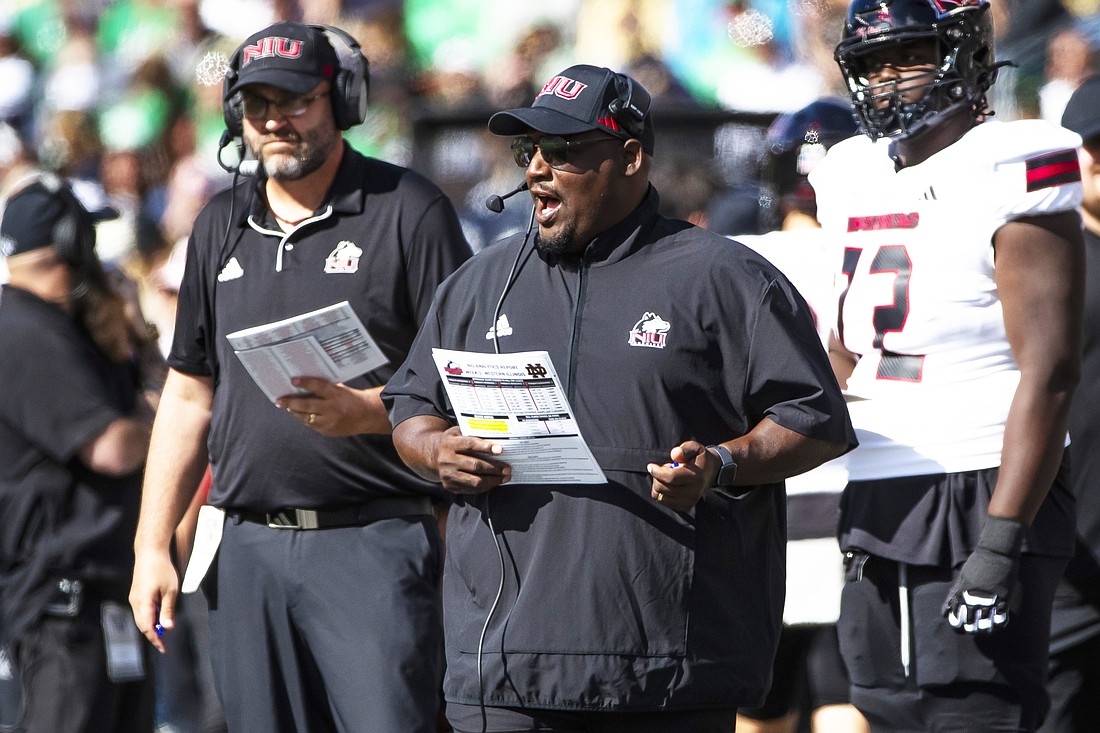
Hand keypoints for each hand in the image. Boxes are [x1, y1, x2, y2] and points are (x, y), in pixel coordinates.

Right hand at [129, 549, 178, 652]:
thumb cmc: (161, 569)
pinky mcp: (136, 594)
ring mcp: (134, 598)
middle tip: (164, 643)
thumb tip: (167, 628)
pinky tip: (158, 616)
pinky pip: (141, 611)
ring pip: (141, 618)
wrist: (150, 553)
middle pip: (142, 625)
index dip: (155, 640)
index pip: (147, 628)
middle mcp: (135, 602)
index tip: (163, 648)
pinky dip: (149, 617)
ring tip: (163, 629)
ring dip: (151, 626)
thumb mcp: (170, 591)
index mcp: (143, 603)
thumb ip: (168, 610)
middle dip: (153, 635)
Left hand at [275, 377, 386, 435]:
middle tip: (279, 400)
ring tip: (286, 406)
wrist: (366, 416)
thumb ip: (324, 388)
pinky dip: (304, 418)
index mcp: (336, 395)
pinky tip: (299, 414)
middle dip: (290, 402)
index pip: (318, 387)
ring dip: (294, 411)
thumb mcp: (339, 389)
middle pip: (307, 405)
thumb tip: (303, 385)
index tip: (292, 380)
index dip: (305, 383)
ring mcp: (329, 422)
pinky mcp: (327, 431)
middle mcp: (332, 409)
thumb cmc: (350, 398)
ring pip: (306, 417)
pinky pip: (311, 425)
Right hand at [432, 426, 510, 494]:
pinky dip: (485, 487)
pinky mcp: (449, 486)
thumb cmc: (453, 441)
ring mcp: (447, 475)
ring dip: (492, 480)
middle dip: (494, 468)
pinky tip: (494, 483)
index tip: (500, 450)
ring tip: (504, 478)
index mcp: (449, 443)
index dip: (485, 447)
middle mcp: (446, 460)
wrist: (433, 454)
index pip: (469, 445)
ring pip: (474, 481)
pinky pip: (470, 489)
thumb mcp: (459, 431)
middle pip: (474, 465)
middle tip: (508, 469)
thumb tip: (498, 438)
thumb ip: (474, 433)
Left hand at [646, 441, 717, 511]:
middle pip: (662, 488)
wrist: (711, 472)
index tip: (650, 466)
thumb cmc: (699, 458)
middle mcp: (693, 493)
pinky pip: (663, 501)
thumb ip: (685, 449)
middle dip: (657, 476)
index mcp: (696, 477)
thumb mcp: (695, 447)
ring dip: (659, 484)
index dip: (657, 472)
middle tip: (664, 468)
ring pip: (660, 496)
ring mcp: (689, 502)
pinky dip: (661, 492)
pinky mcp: (684, 507)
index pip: (671, 478)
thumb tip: (674, 456)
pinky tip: (669, 484)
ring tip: (668, 476)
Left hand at [943, 516, 1024, 633]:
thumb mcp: (961, 579)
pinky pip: (1001, 621)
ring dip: (984, 630)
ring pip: (985, 626)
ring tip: (984, 629)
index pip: (955, 619)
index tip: (959, 625)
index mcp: (961, 595)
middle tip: (972, 628)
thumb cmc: (976, 565)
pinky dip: (998, 624)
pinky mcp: (1004, 601)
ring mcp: (989, 602)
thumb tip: (945, 612)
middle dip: (969, 629)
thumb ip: (953, 595)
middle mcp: (973, 600)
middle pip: (969, 625)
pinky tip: (996, 622)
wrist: (996, 554)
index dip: (956, 625)